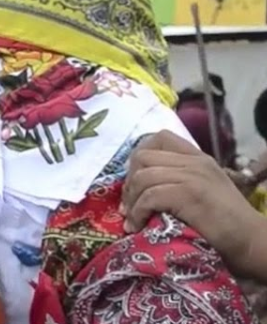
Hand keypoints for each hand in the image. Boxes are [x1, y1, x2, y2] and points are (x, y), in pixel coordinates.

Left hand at [121, 130, 264, 278]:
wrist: (254, 242)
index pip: (160, 138)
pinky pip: (150, 195)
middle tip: (128, 204)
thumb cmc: (226, 224)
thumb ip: (177, 181)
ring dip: (131, 200)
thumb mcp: (203, 191)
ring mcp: (193, 176)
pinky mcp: (190, 194)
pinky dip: (138, 211)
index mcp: (198, 158)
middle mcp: (195, 162)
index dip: (139, 157)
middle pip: (143, 156)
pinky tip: (138, 225)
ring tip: (131, 219)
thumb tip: (136, 188)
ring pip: (143, 176)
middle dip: (129, 181)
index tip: (135, 183)